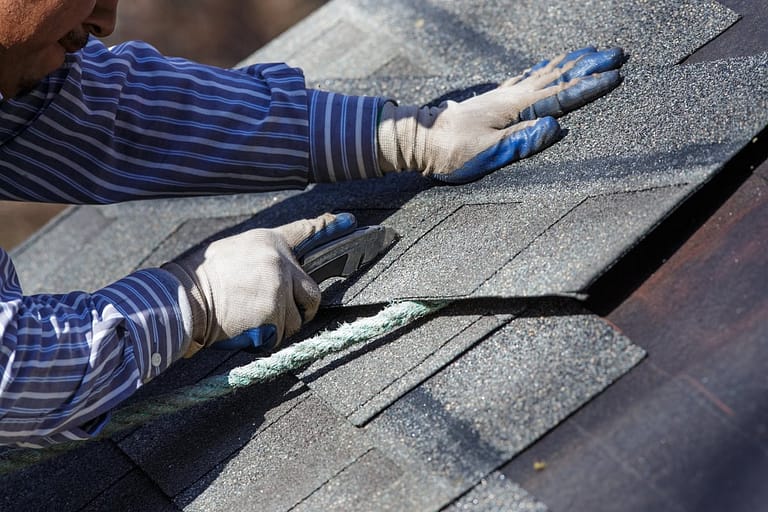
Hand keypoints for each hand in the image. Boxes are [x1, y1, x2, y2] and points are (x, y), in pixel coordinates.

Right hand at [163, 213, 351, 356]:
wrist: (183, 300)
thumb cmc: (204, 278)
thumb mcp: (234, 251)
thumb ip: (262, 257)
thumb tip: (279, 268)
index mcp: (268, 242)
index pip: (305, 231)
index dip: (328, 226)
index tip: (349, 221)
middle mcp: (279, 262)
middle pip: (312, 291)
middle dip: (303, 307)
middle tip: (282, 313)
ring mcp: (279, 288)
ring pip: (297, 318)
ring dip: (281, 325)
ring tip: (253, 319)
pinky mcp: (274, 313)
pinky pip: (282, 334)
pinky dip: (269, 337)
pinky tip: (249, 328)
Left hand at [377, 46, 624, 182]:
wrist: (420, 140)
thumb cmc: (452, 151)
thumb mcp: (486, 153)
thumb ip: (520, 141)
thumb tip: (554, 128)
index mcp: (515, 108)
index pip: (560, 96)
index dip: (589, 86)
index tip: (616, 76)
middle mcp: (511, 95)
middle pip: (558, 76)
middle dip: (589, 65)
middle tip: (618, 53)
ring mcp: (503, 94)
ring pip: (545, 72)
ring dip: (571, 63)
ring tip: (593, 52)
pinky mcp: (495, 98)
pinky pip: (528, 77)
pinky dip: (545, 68)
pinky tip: (549, 65)